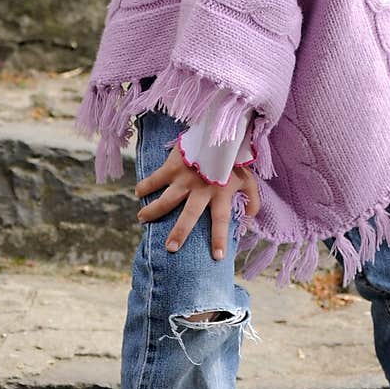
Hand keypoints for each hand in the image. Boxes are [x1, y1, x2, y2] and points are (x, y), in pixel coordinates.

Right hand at [134, 141, 260, 259]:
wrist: (221, 131)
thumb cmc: (235, 158)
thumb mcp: (249, 180)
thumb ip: (252, 203)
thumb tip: (247, 224)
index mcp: (221, 193)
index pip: (221, 221)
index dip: (219, 239)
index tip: (217, 257)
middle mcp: (202, 189)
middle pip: (189, 216)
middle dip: (179, 233)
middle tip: (170, 248)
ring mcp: (185, 178)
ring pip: (166, 200)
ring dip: (153, 211)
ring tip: (142, 219)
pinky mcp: (173, 166)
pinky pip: (155, 178)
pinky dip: (145, 185)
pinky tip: (137, 192)